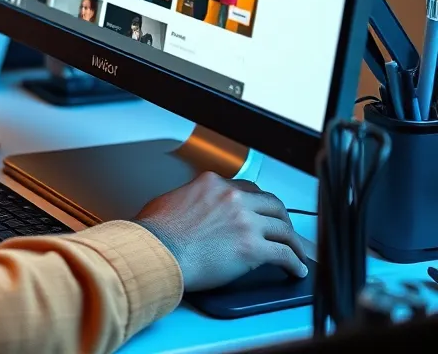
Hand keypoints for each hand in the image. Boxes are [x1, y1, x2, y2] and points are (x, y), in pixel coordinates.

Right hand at [136, 173, 307, 289]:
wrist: (158, 252)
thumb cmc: (157, 232)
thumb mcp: (171, 200)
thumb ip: (190, 198)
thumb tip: (191, 208)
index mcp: (213, 184)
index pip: (247, 189)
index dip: (258, 204)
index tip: (261, 214)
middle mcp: (233, 197)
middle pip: (272, 203)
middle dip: (282, 218)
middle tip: (285, 230)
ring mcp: (245, 221)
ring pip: (284, 228)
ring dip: (294, 242)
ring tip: (296, 253)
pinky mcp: (253, 247)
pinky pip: (284, 254)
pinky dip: (295, 263)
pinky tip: (296, 270)